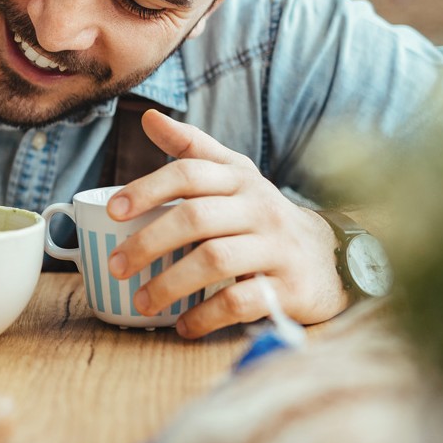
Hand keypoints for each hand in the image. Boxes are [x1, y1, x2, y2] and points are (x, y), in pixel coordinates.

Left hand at [107, 110, 347, 338]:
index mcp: (239, 179)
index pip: (188, 173)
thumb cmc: (262, 215)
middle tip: (116, 265)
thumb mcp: (234, 175)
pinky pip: (242, 301)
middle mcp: (259, 208)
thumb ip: (192, 148)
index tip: (112, 212)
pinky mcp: (289, 289)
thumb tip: (149, 117)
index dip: (147, 189)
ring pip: (215, 260)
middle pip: (195, 218)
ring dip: (170, 283)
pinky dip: (207, 315)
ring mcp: (276, 249)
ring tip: (140, 301)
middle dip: (149, 242)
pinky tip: (183, 325)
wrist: (331, 257)